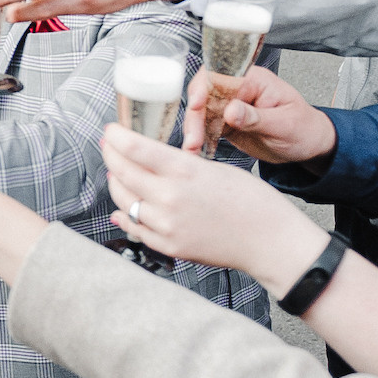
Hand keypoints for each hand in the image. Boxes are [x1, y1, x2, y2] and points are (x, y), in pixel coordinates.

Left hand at [99, 124, 323, 280]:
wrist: (270, 241)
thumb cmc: (252, 201)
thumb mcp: (215, 169)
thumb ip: (180, 165)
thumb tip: (151, 159)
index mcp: (184, 171)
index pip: (134, 148)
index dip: (115, 137)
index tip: (109, 131)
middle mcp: (170, 197)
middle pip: (122, 172)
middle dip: (110, 155)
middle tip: (108, 147)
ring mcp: (167, 224)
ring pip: (124, 201)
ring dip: (116, 184)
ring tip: (116, 174)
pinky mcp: (169, 246)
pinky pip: (135, 228)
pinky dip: (125, 216)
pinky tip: (121, 210)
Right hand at [181, 63, 336, 166]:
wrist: (308, 144)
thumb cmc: (304, 128)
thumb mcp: (283, 125)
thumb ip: (256, 117)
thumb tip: (230, 111)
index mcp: (254, 79)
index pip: (220, 74)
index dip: (203, 87)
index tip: (196, 105)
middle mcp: (238, 89)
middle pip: (204, 94)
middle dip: (194, 117)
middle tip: (193, 140)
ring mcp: (229, 104)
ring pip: (200, 112)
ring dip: (193, 131)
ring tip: (192, 150)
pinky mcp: (225, 122)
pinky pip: (204, 127)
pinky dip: (198, 139)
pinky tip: (197, 151)